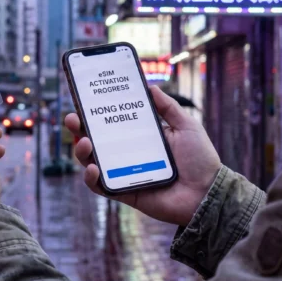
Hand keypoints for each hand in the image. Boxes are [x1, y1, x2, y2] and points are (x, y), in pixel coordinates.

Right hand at [65, 86, 220, 226]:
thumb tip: (150, 87)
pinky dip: (91, 178)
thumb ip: (168, 107)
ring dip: (82, 152)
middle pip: (96, 141)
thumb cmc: (200, 160)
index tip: (83, 100)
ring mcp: (124, 174)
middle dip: (79, 129)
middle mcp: (129, 154)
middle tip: (72, 119)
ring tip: (83, 143)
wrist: (208, 193)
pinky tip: (93, 168)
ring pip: (93, 162)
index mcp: (141, 137)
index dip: (95, 113)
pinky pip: (101, 186)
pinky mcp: (124, 192)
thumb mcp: (186, 125)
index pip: (112, 122)